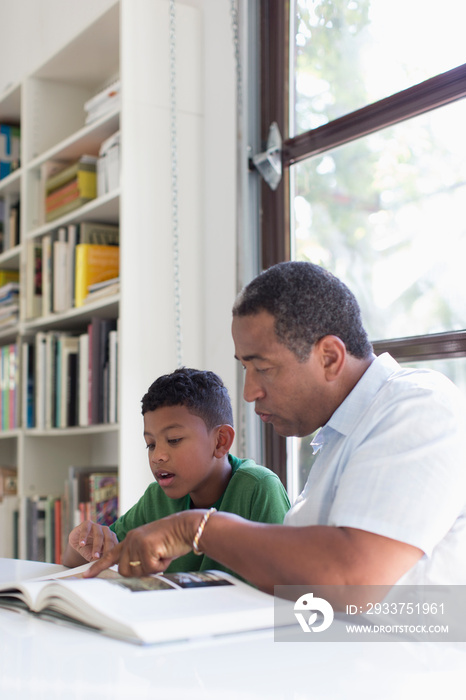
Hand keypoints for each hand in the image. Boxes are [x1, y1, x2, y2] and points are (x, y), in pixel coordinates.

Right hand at [68, 520, 118, 561]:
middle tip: (105, 560)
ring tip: (94, 555)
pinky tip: (82, 544)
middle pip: (109, 539)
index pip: (114, 545)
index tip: (112, 563)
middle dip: (106, 550)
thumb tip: (106, 567)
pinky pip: (86, 529)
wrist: (77, 542)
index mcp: (111, 537)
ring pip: (99, 534)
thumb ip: (100, 560)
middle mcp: (105, 530)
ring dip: (97, 546)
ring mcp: (96, 526)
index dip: (113, 554)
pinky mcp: (86, 524)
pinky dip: (84, 537)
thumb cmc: (88, 549)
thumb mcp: (94, 556)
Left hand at [83, 511, 201, 577]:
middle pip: (124, 570)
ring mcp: (137, 541)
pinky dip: (161, 565)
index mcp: (131, 539)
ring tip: (162, 555)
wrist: (187, 527)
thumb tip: (133, 573)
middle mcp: (131, 539)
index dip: (98, 567)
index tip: (86, 575)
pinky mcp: (146, 545)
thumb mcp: (152, 548)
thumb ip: (139, 558)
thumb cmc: (173, 539)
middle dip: (139, 572)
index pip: (110, 555)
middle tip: (155, 561)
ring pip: (136, 571)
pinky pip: (150, 568)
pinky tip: (166, 553)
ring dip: (151, 568)